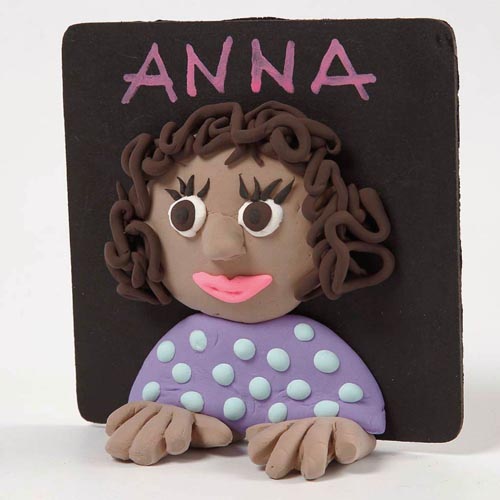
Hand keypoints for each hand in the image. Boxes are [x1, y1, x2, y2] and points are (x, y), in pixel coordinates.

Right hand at [105, 401, 232, 464]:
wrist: (178, 403)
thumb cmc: (190, 425)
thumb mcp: (201, 431)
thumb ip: (209, 434)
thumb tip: (227, 436)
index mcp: (184, 417)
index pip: (176, 439)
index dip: (174, 443)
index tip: (175, 444)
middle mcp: (164, 410)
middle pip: (141, 449)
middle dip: (146, 453)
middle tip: (154, 447)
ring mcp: (147, 408)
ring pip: (120, 442)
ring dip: (129, 445)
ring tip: (141, 441)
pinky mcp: (131, 406)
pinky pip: (114, 420)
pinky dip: (117, 428)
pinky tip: (130, 431)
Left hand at [246, 416, 375, 479]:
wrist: (352, 430)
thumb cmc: (318, 439)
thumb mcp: (293, 439)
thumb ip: (271, 438)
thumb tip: (248, 435)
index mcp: (292, 428)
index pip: (272, 435)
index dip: (264, 446)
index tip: (264, 464)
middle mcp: (308, 425)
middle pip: (292, 436)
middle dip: (282, 453)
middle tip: (277, 472)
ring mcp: (330, 426)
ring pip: (317, 436)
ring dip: (313, 453)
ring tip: (311, 471)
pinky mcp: (352, 432)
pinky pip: (348, 440)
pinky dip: (346, 447)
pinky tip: (343, 455)